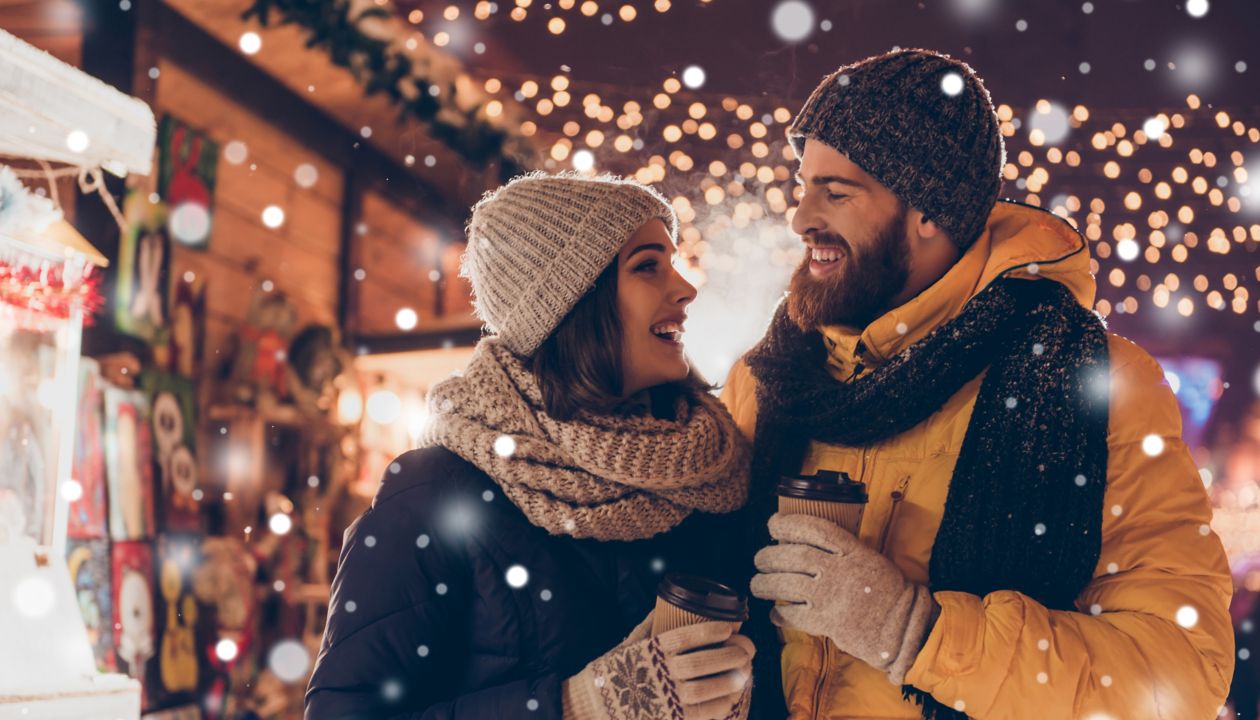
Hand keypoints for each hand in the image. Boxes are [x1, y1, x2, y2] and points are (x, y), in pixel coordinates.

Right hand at [563, 618, 753, 719]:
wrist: (594, 705)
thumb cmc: (612, 671)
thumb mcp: (628, 644)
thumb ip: (648, 626)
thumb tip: (663, 604)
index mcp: (650, 651)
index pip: (686, 637)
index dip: (711, 631)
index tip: (728, 627)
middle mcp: (659, 674)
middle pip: (702, 663)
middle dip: (730, 654)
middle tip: (747, 648)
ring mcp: (666, 698)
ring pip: (707, 689)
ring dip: (731, 679)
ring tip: (745, 671)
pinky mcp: (671, 718)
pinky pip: (703, 713)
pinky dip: (722, 703)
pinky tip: (733, 695)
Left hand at [749, 513, 938, 684]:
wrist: (902, 627)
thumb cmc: (886, 591)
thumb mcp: (869, 558)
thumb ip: (841, 550)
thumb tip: (803, 542)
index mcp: (853, 550)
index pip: (814, 529)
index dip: (789, 523)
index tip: (772, 524)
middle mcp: (839, 570)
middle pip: (794, 556)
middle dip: (769, 555)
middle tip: (759, 558)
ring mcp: (831, 596)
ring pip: (787, 584)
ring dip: (766, 583)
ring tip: (757, 584)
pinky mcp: (827, 622)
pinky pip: (794, 615)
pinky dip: (780, 613)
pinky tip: (774, 613)